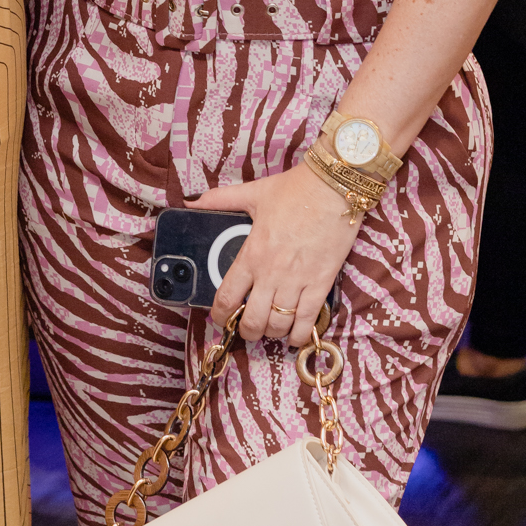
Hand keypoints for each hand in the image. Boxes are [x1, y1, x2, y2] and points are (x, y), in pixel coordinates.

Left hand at [192, 163, 361, 349]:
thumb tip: (191, 202)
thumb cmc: (294, 190)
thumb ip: (221, 200)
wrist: (334, 188)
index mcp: (252, 254)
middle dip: (247, 330)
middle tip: (247, 328)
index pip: (228, 296)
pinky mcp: (321, 283)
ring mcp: (298, 281)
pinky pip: (308, 321)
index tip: (221, 318)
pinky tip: (294, 337)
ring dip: (272, 332)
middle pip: (253, 320)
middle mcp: (272, 273)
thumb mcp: (253, 193)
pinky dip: (299, 335)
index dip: (220, 315)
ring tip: (270, 328)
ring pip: (279, 324)